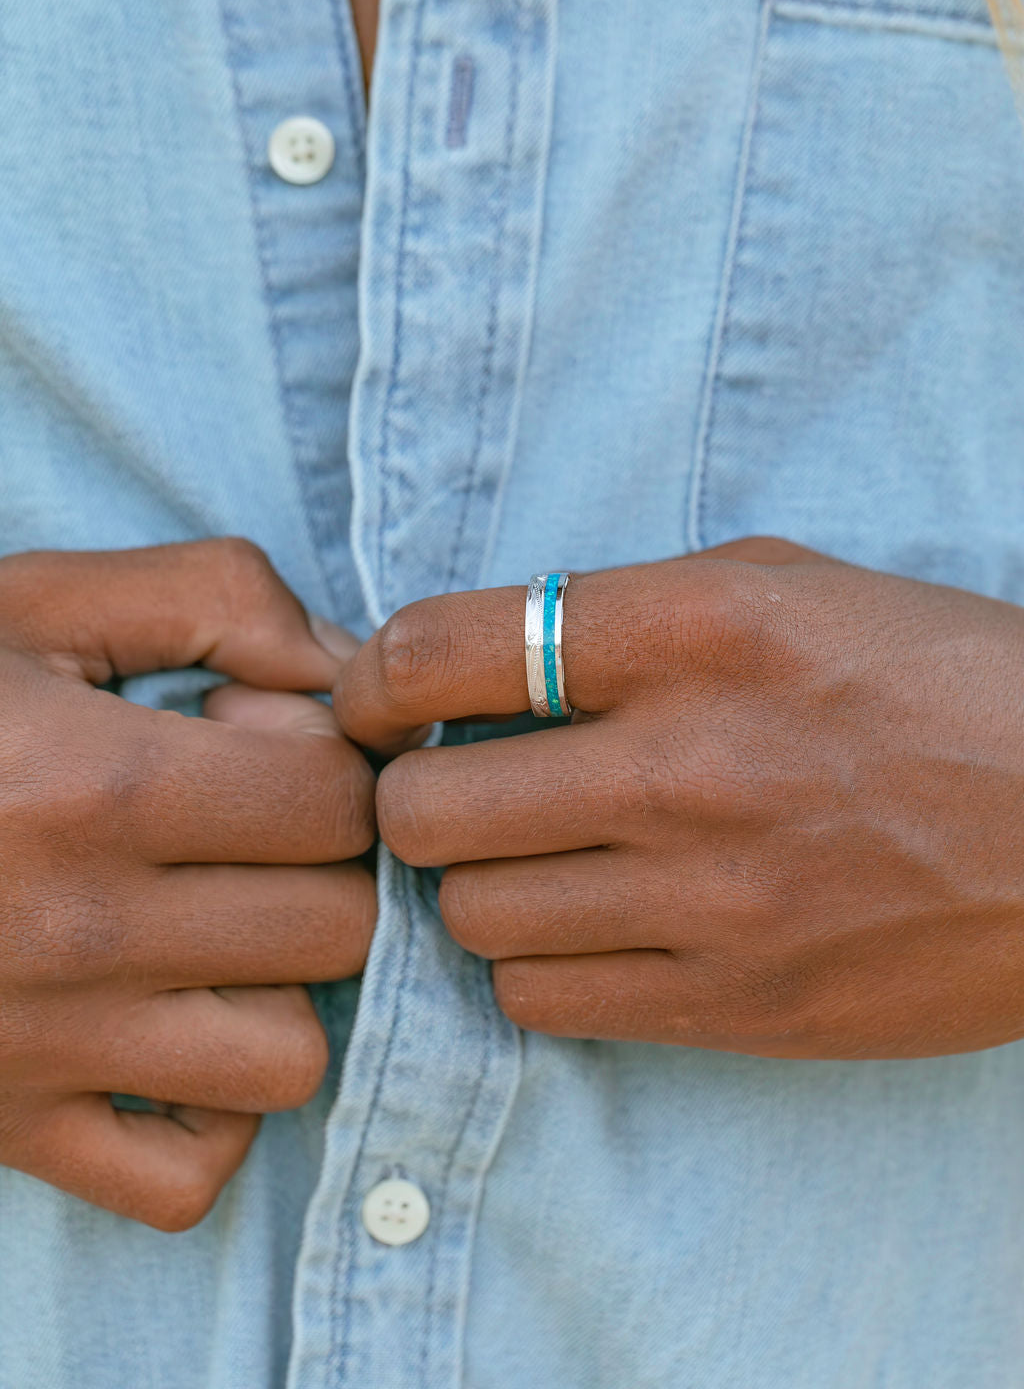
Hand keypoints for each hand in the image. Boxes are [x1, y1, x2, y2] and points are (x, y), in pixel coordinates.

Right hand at [0, 539, 375, 1228]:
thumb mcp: (35, 599)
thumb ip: (213, 595)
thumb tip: (347, 669)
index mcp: (98, 785)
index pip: (337, 804)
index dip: (326, 761)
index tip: (253, 743)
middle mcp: (82, 930)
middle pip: (335, 926)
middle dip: (320, 863)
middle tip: (241, 829)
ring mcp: (46, 1047)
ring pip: (289, 1058)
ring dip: (278, 987)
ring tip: (212, 929)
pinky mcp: (10, 1127)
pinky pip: (186, 1178)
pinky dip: (207, 1114)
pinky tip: (167, 1030)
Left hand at [336, 538, 1023, 1058]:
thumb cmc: (942, 684)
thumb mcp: (792, 587)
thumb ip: (631, 613)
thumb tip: (493, 660)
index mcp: (694, 633)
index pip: (440, 650)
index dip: (373, 680)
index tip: (378, 702)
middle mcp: (682, 766)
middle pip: (422, 809)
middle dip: (410, 796)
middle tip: (453, 787)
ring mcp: (706, 902)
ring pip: (471, 917)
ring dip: (478, 884)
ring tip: (531, 858)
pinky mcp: (735, 1005)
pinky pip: (545, 1000)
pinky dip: (539, 961)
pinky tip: (590, 923)